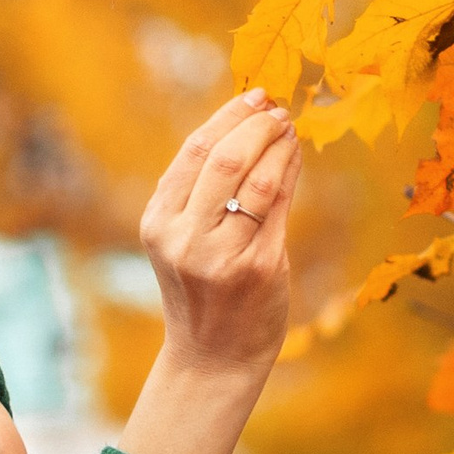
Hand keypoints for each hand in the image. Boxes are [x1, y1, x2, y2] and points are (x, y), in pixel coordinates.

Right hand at [119, 96, 303, 453]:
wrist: (213, 357)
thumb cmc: (202, 291)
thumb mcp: (183, 240)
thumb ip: (201, 192)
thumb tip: (245, 125)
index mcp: (157, 223)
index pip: (193, 153)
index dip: (228, 117)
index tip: (255, 97)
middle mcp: (184, 238)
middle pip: (223, 160)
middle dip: (256, 126)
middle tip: (278, 110)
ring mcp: (221, 255)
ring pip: (257, 180)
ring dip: (279, 146)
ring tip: (289, 129)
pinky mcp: (257, 268)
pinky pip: (279, 206)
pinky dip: (290, 172)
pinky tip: (295, 157)